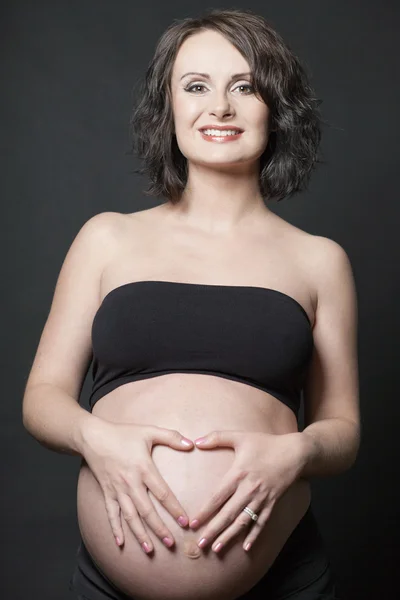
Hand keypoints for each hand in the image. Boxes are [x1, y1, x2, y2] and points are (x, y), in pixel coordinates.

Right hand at [82, 418, 193, 553]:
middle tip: (171, 543)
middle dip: (159, 528)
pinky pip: (111, 514)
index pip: (162, 493)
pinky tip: (120, 543)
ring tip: (150, 550)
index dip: (174, 508)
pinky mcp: (107, 492)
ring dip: (140, 534)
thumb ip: (171, 436)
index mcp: (143, 468)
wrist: (93, 437)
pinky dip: (115, 529)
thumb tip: (192, 444)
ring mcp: (117, 490)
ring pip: (130, 516)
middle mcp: (130, 482)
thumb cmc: (123, 433)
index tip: (185, 522)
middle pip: (147, 511)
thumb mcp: (149, 431)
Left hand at [189, 430, 304, 552]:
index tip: (193, 523)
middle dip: (213, 531)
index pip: (218, 497)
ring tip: (216, 549)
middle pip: (228, 514)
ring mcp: (262, 498)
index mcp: (239, 474)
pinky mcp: (272, 503)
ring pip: (243, 522)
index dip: (205, 511)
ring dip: (229, 537)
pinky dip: (254, 536)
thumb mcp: (240, 436)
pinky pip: (261, 522)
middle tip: (200, 545)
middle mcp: (249, 489)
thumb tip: (196, 441)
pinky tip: (246, 548)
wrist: (295, 452)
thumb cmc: (265, 443)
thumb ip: (217, 437)